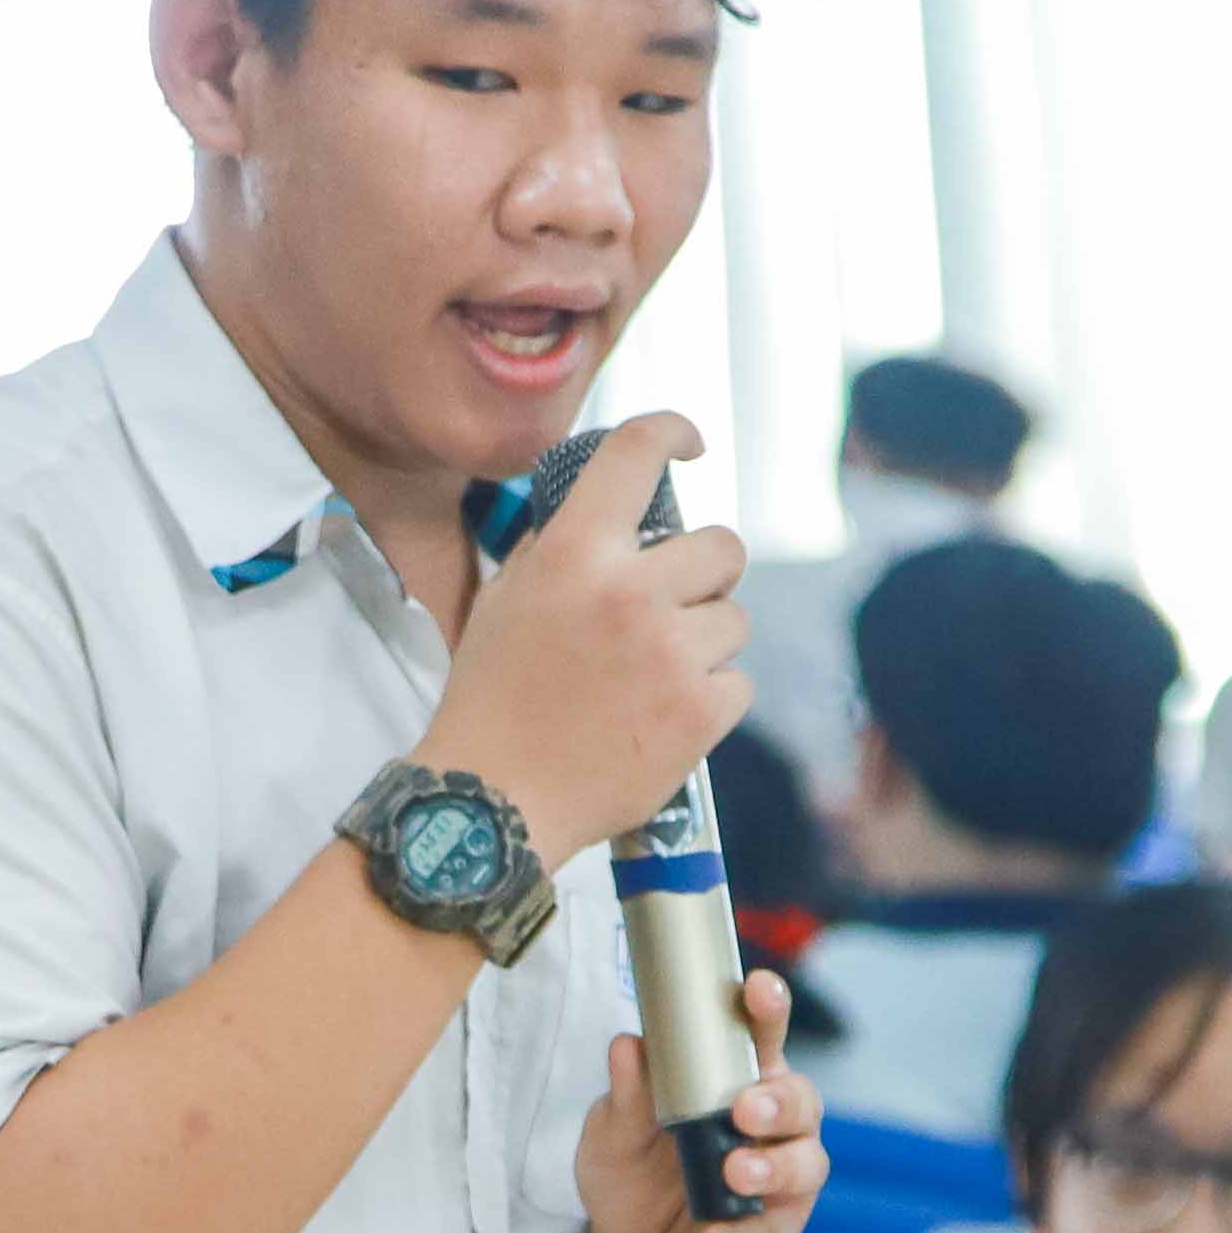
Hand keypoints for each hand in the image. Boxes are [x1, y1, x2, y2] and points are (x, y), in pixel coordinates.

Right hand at [422, 410, 749, 864]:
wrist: (495, 799)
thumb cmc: (493, 698)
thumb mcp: (507, 599)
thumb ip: (561, 548)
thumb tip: (612, 512)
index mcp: (573, 553)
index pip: (636, 453)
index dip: (673, 433)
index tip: (690, 444)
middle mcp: (629, 592)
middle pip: (723, 547)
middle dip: (705, 574)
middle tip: (673, 606)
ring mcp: (672, 653)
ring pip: (734, 620)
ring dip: (705, 642)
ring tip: (654, 677)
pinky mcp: (701, 711)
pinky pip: (738, 683)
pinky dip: (710, 700)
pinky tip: (663, 718)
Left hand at [580, 970, 825, 1232]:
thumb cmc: (632, 1178)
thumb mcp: (612, 1136)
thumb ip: (626, 1097)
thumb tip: (627, 1045)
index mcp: (735, 1083)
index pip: (761, 1037)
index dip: (768, 1009)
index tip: (759, 989)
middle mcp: (771, 1127)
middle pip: (801, 1099)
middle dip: (780, 1100)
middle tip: (745, 1108)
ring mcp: (780, 1185)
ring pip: (805, 1164)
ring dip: (773, 1166)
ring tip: (734, 1171)